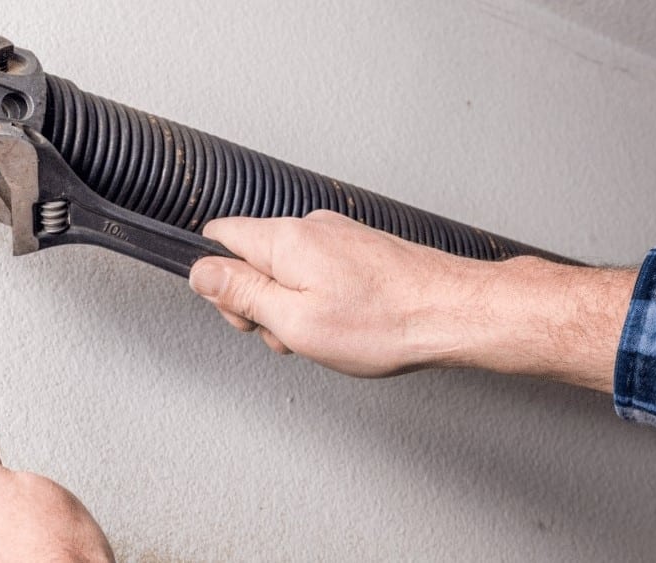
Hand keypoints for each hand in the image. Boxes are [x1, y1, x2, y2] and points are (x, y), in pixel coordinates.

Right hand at [189, 210, 634, 389]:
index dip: (216, 278)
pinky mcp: (360, 248)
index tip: (239, 311)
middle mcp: (310, 227)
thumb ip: (240, 293)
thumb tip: (200, 272)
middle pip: (252, 256)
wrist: (454, 312)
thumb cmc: (384, 322)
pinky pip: (318, 269)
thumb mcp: (293, 321)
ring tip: (324, 333)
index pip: (218, 236)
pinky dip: (319, 297)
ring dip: (291, 303)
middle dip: (258, 299)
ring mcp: (338, 235)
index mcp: (285, 240)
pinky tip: (346, 322)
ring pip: (287, 267)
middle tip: (286, 333)